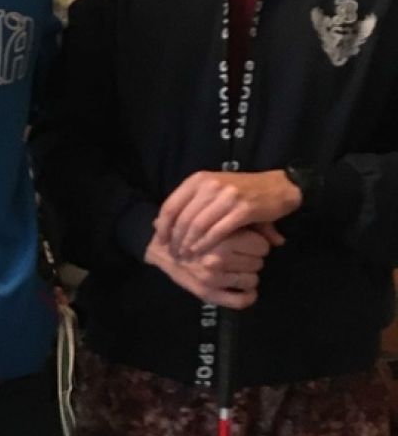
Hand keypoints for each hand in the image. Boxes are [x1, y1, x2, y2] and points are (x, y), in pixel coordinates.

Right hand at [145, 227, 272, 307]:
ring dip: (249, 275)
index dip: (258, 244)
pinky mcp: (207, 293)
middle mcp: (218, 259)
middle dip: (253, 258)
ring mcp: (212, 278)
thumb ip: (250, 226)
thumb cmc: (194, 231)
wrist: (162, 248)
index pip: (261, 246)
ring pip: (252, 280)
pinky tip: (246, 291)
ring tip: (239, 269)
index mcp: (221, 237)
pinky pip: (240, 301)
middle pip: (258, 262)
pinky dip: (248, 297)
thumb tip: (281, 240)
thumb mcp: (219, 221)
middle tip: (241, 256)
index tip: (249, 243)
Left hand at [155, 170, 298, 255]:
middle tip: (174, 253)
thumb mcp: (211, 191)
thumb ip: (188, 205)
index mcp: (198, 179)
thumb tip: (158, 223)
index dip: (163, 226)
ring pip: (198, 225)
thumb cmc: (241, 192)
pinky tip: (202, 253)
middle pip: (182, 218)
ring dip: (189, 244)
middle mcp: (210, 184)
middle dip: (175, 239)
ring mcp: (227, 196)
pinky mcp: (243, 209)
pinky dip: (206, 244)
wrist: (279, 187)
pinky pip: (217, 231)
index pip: (171, 205)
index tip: (161, 241)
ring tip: (186, 256)